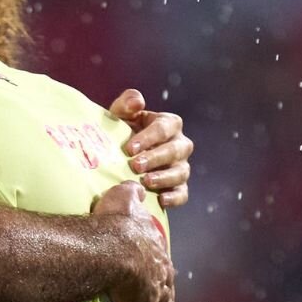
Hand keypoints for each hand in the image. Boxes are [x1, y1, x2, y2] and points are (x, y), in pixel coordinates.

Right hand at [92, 182, 177, 301]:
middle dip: (168, 289)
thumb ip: (132, 192)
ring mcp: (156, 288)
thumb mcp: (125, 197)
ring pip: (165, 301)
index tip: (162, 268)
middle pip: (167, 281)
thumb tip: (139, 187)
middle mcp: (160, 267)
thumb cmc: (117, 223)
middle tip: (170, 298)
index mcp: (154, 244)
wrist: (115, 248)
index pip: (159, 256)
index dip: (159, 263)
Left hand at [108, 88, 192, 209]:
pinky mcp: (179, 186)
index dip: (148, 137)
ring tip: (146, 182)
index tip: (130, 148)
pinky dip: (175, 197)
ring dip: (164, 177)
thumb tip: (137, 102)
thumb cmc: (121, 133)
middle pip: (175, 150)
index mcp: (169, 124)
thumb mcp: (120, 116)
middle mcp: (179, 144)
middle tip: (135, 165)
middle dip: (156, 158)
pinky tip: (161, 199)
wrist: (119, 158)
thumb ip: (126, 104)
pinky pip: (183, 193)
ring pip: (181, 172)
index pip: (164, 128)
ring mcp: (181, 166)